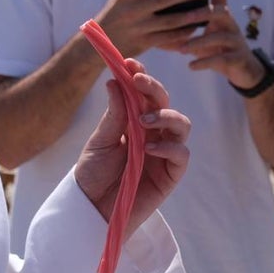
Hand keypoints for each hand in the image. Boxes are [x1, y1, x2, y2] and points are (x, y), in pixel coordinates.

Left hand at [74, 58, 190, 234]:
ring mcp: (163, 151)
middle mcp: (152, 132)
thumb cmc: (93, 174)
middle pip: (164, 102)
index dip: (140, 76)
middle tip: (139, 81)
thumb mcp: (99, 141)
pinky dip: (170, 146)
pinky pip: (181, 153)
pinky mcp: (170, 174)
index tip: (129, 62)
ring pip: (181, 123)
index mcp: (133, 120)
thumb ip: (113, 115)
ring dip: (165, 115)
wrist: (91, 209)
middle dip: (154, 88)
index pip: (143, 93)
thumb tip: (115, 81)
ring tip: (143, 120)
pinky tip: (151, 147)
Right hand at [93, 0, 211, 57]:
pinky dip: (183, 32)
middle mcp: (132, 11)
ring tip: (207, 10)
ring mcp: (139, 28)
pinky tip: (195, 27)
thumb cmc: (113, 17)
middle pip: (163, 0)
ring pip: (171, 21)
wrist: (97, 46)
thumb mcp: (120, 0)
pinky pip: (168, 38)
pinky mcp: (144, 43)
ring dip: (191, 15)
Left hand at [178, 0, 263, 90]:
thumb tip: (163, 20)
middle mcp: (231, 26)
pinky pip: (220, 59)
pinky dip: (204, 62)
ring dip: (199, 41)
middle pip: (221, 13)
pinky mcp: (237, 59)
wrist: (244, 71)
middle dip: (203, 13)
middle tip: (187, 16)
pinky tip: (191, 65)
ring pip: (219, 37)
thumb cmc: (219, 49)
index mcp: (222, 19)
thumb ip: (190, 29)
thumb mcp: (206, 37)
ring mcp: (236, 42)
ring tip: (182, 49)